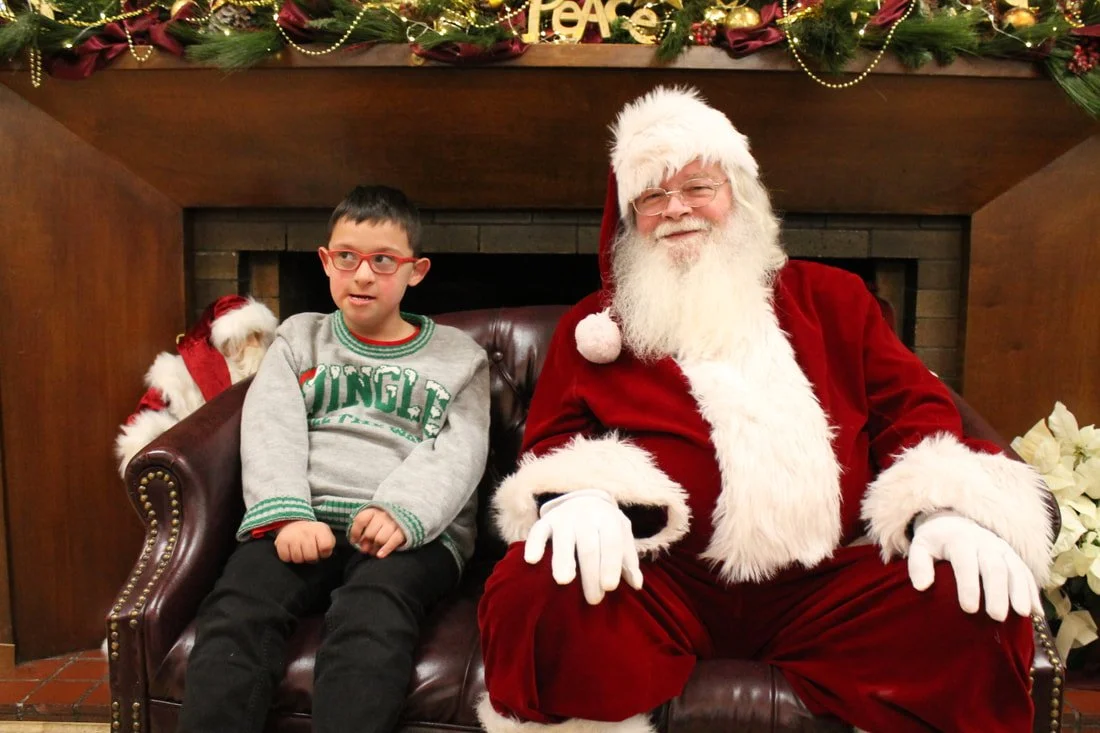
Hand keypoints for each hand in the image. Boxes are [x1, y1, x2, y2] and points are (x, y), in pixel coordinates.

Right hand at [274, 521, 335, 563]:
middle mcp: (306, 532)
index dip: (324, 552)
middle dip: (311, 557)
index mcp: (320, 529)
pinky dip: (288, 557)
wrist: (293, 524)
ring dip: (300, 558)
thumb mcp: (325, 535)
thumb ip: (329, 544)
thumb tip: (324, 553)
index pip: (326, 546)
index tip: (321, 549)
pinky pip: (286, 558)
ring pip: (298, 559)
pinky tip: (291, 550)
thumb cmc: (312, 534)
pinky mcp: (280, 541)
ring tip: (300, 550)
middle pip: (311, 556)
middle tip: (309, 551)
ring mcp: (292, 536)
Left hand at [350, 507, 405, 557]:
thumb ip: (363, 530)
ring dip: (375, 548)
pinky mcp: (402, 531)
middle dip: (366, 543)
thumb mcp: (371, 522)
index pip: (360, 520)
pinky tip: (380, 555)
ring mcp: (394, 523)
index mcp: (373, 511)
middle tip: (366, 548)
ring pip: (380, 539)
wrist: (401, 520)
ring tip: (374, 551)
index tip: (354, 540)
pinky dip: (386, 549)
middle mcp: (383, 515)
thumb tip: (359, 543)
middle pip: (370, 533)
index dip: (355, 532)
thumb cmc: (381, 523)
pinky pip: (393, 541)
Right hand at [525, 489, 642, 604]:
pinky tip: (532, 560)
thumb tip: (637, 584)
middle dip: (591, 574)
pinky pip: (538, 531)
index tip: (609, 587)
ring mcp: (564, 517)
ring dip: (563, 560)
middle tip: (593, 599)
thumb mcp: (621, 536)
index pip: (611, 542)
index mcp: (608, 519)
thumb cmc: (605, 527)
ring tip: (564, 581)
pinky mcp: (546, 520)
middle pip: (588, 546)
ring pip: (563, 540)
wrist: (584, 499)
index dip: (610, 564)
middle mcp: (586, 516)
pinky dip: (534, 544)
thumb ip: (628, 560)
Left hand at [908, 510, 1041, 620]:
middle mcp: (985, 543)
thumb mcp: (920, 547)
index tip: (969, 609)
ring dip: (1021, 591)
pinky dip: (1032, 591)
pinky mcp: (1013, 556)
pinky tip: (1036, 611)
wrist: (954, 522)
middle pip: (994, 567)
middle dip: (997, 592)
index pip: (965, 563)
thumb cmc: (935, 542)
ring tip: (1023, 614)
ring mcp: (1002, 548)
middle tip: (997, 617)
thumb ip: (918, 564)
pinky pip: (1026, 572)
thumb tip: (921, 586)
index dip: (968, 586)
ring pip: (1015, 568)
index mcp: (960, 541)